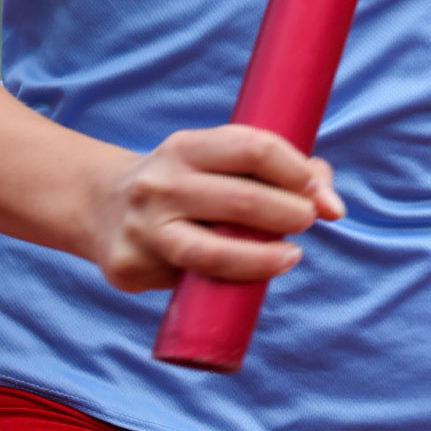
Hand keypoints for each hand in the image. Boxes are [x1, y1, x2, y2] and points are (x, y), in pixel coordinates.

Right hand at [83, 125, 344, 292]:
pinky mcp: (130, 268)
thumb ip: (276, 171)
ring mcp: (143, 228)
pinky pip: (188, 282)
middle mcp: (160, 183)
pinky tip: (245, 281)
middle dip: (290, 214)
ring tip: (292, 256)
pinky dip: (225, 283)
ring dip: (264, 258)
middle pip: (241, 200)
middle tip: (308, 221)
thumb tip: (332, 205)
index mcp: (185, 147)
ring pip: (213, 253)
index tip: (319, 192)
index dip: (296, 170)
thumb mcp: (216, 161)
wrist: (99, 205)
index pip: (253, 148)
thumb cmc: (184, 182)